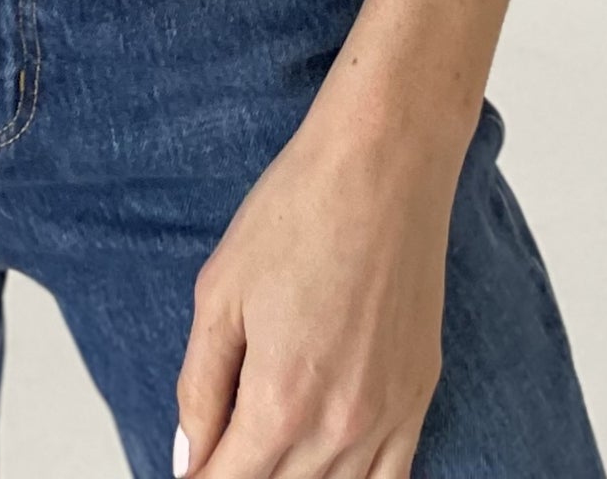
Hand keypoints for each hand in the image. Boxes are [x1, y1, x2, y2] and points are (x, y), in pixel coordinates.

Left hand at [175, 87, 467, 476]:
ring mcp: (387, 415)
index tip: (190, 469)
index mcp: (280, 400)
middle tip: (222, 450)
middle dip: (241, 477)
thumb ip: (199, 388)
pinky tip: (326, 467)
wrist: (385, 159)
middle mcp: (339, 424)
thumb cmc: (300, 209)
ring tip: (266, 455)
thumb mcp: (220, 292)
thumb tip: (188, 458)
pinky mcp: (419, 394)